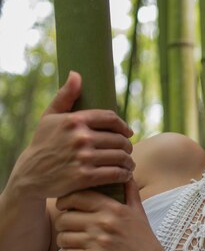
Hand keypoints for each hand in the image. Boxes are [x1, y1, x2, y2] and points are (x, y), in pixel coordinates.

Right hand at [10, 71, 134, 199]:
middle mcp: (81, 137)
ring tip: (128, 163)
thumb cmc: (44, 143)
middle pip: (119, 139)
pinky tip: (125, 174)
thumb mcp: (50, 117)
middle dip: (127, 146)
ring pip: (120, 157)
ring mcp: (84, 157)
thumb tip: (76, 74)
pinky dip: (124, 174)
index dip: (123, 126)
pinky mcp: (85, 177)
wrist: (30, 175)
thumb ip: (65, 96)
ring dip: (128, 161)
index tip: (128, 132)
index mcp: (75, 120)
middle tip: (127, 151)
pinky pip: (115, 173)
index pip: (110, 118)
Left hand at [55, 179, 175, 250]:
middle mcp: (104, 223)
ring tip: (72, 242)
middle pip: (64, 218)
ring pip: (62, 237)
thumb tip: (127, 173)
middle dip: (63, 224)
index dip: (65, 200)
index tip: (65, 206)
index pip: (77, 196)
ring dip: (64, 241)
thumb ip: (131, 192)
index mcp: (114, 208)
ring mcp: (97, 242)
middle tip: (69, 228)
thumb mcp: (140, 213)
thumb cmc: (145, 241)